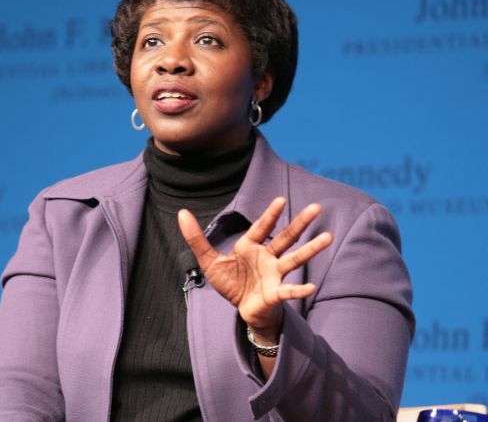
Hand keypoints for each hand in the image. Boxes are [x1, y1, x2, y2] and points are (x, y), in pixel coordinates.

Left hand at [177, 197, 332, 336]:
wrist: (241, 310)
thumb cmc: (231, 283)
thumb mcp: (209, 260)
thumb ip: (196, 238)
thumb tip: (181, 212)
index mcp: (251, 247)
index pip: (262, 227)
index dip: (270, 215)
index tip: (281, 200)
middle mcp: (267, 257)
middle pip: (287, 237)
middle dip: (301, 223)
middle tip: (318, 207)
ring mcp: (274, 274)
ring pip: (294, 259)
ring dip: (311, 249)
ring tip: (328, 237)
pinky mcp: (275, 293)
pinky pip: (288, 290)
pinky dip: (298, 289)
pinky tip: (310, 287)